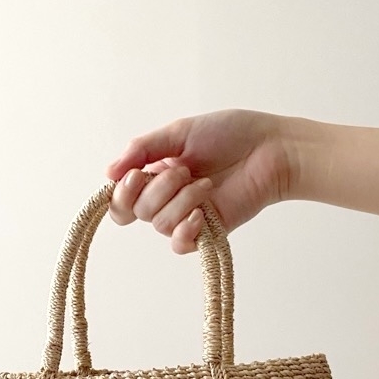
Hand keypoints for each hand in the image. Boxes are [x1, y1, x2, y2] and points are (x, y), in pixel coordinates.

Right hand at [105, 109, 295, 252]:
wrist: (270, 149)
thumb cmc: (231, 135)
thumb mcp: (178, 133)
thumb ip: (142, 150)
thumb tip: (108, 173)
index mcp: (155, 174)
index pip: (121, 199)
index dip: (122, 192)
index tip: (137, 173)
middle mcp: (167, 198)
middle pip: (136, 212)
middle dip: (156, 190)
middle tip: (184, 171)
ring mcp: (186, 217)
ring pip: (159, 224)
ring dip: (180, 200)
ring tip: (207, 183)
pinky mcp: (207, 233)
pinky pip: (179, 244)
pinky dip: (185, 230)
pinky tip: (201, 214)